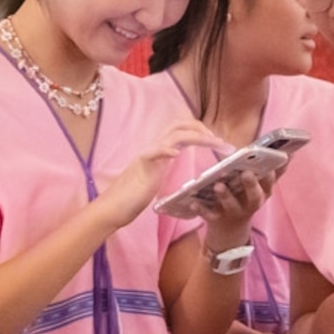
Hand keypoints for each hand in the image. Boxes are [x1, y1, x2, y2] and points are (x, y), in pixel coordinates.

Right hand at [95, 119, 227, 230]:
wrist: (113, 207)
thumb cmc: (133, 197)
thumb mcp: (156, 177)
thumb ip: (164, 166)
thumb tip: (175, 162)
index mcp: (160, 151)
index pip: (182, 131)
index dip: (200, 132)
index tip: (218, 142)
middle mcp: (155, 148)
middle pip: (179, 125)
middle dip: (202, 128)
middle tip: (220, 140)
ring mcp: (148, 154)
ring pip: (173, 134)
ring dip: (196, 136)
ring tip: (213, 143)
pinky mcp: (141, 165)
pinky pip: (154, 151)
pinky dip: (166, 149)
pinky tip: (177, 154)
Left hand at [191, 168, 270, 249]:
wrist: (230, 228)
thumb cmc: (246, 197)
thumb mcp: (261, 186)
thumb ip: (274, 170)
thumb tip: (291, 151)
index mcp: (263, 193)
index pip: (270, 183)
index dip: (271, 175)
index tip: (268, 165)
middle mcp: (251, 204)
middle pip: (254, 195)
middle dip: (251, 184)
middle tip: (246, 173)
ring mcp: (234, 212)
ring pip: (232, 205)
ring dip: (225, 195)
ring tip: (219, 185)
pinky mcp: (218, 219)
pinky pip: (209, 215)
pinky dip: (201, 209)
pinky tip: (194, 202)